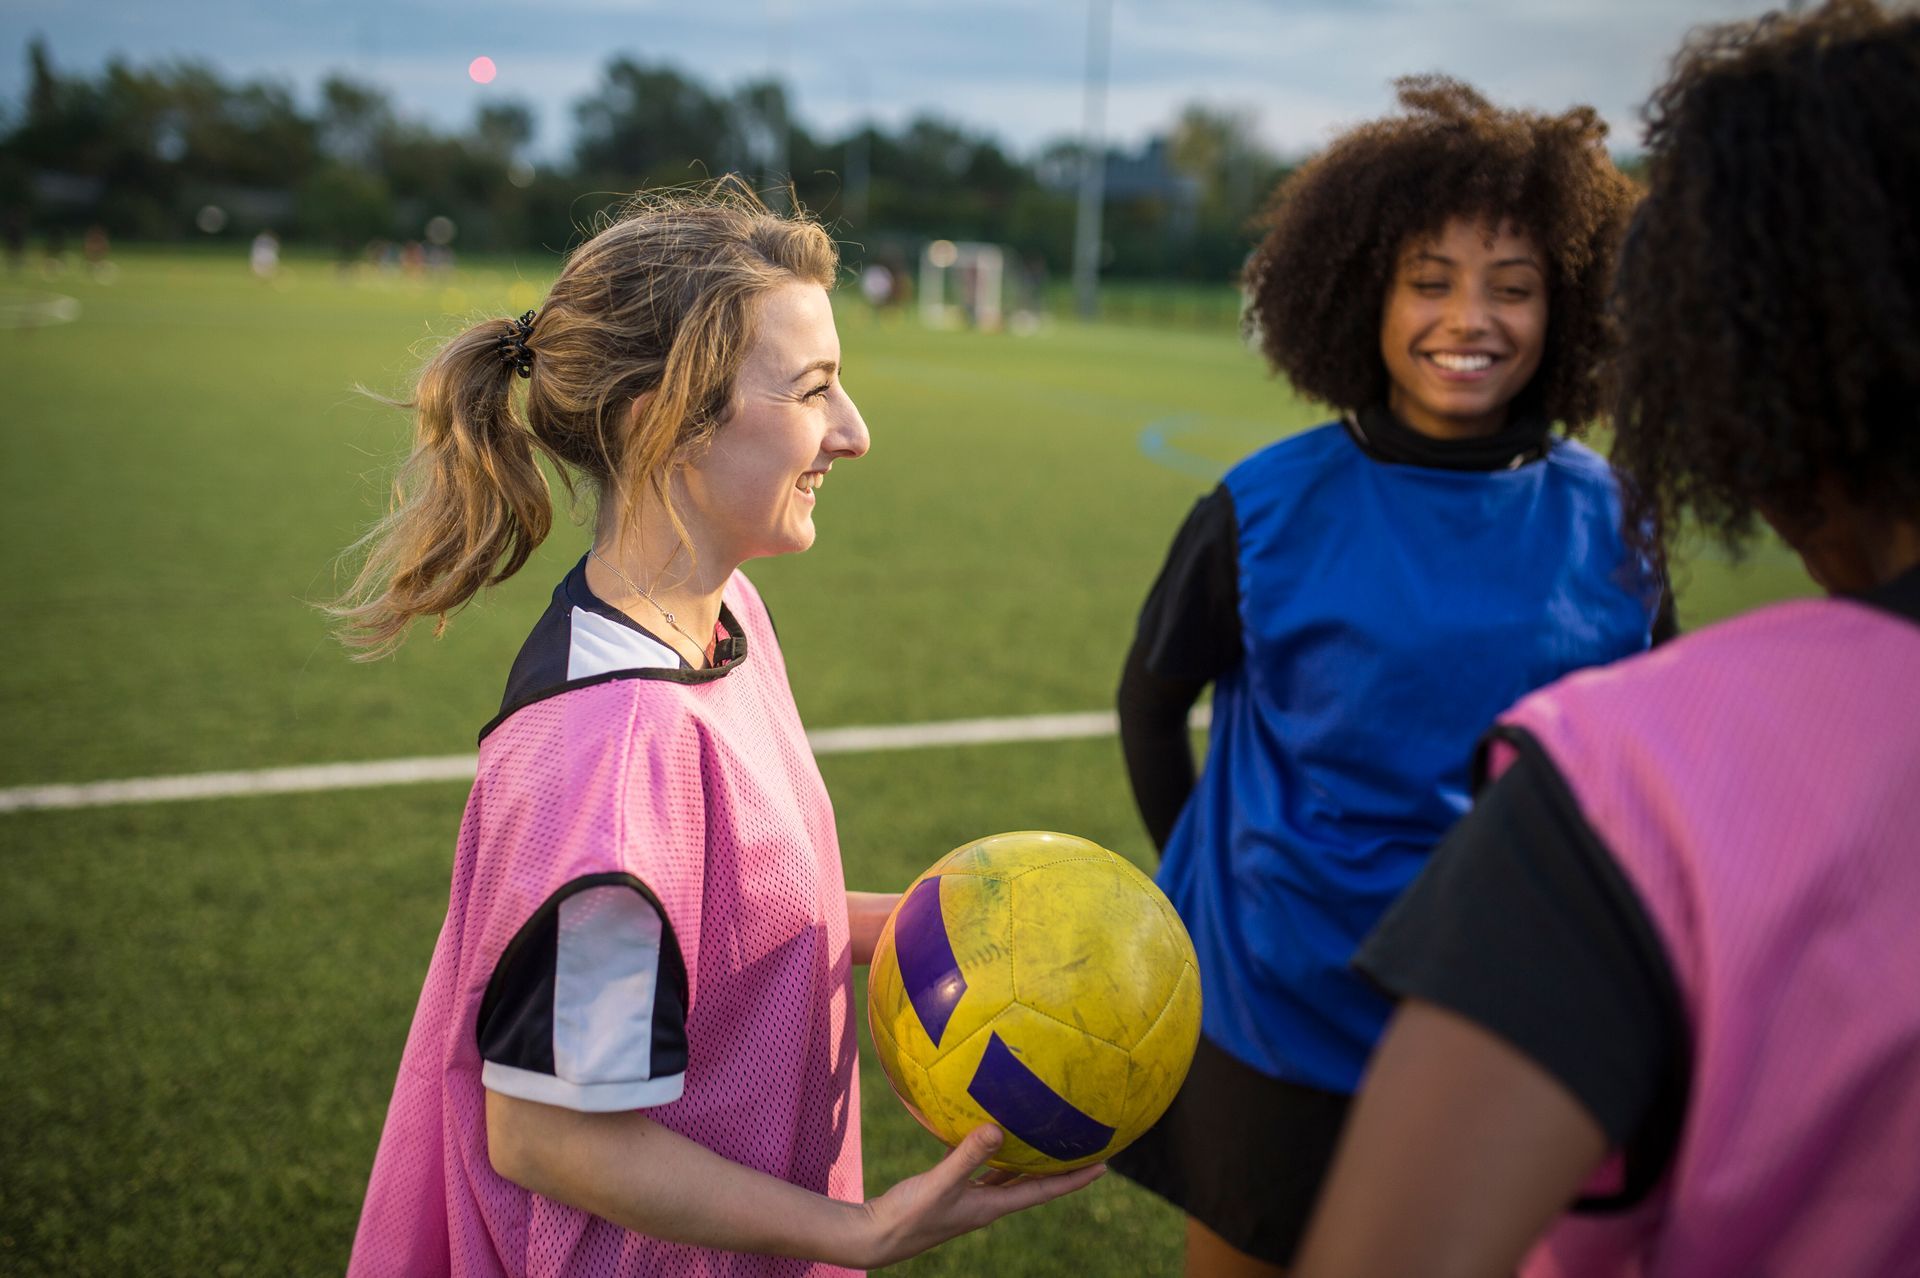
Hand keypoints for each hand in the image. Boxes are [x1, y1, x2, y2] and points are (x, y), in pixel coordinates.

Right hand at [854, 1126, 1104, 1268]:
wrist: (875, 1237)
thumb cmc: (908, 1216)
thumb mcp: (940, 1184)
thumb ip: (967, 1156)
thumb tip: (998, 1128)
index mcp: (991, 1207)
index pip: (1042, 1191)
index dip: (1073, 1179)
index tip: (1104, 1166)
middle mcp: (985, 1204)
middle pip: (1031, 1184)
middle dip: (1057, 1167)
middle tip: (1082, 1146)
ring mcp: (968, 1199)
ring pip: (1006, 1175)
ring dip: (1025, 1159)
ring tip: (1043, 1136)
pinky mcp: (949, 1190)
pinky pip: (978, 1167)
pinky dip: (988, 1151)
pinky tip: (986, 1130)